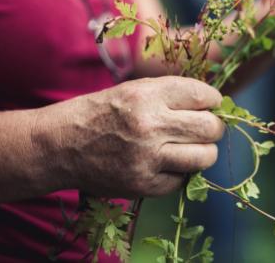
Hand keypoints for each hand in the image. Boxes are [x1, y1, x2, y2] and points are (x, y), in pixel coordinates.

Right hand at [35, 76, 224, 198]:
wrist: (60, 145)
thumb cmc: (102, 112)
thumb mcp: (134, 89)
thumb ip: (172, 95)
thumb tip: (213, 105)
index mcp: (148, 95)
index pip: (203, 95)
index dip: (213, 101)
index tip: (211, 105)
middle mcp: (150, 125)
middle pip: (210, 128)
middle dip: (214, 128)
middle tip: (206, 129)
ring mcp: (147, 158)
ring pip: (205, 157)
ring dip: (204, 152)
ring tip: (190, 148)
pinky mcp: (143, 184)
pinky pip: (182, 180)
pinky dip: (179, 173)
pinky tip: (166, 164)